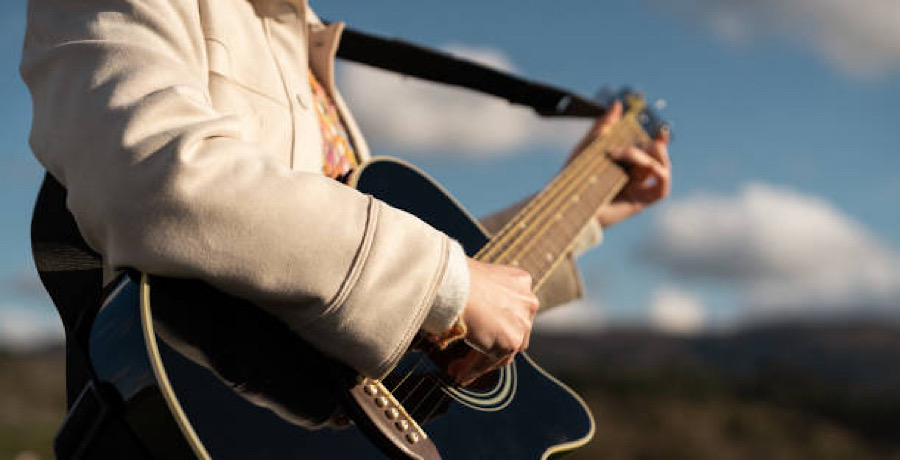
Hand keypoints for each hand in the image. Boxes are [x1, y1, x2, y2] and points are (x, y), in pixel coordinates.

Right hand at [446, 259, 538, 385]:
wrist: (453, 285)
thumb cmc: (452, 277)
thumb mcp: (472, 278)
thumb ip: (478, 293)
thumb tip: (465, 309)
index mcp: (519, 282)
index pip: (510, 311)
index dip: (492, 326)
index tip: (476, 334)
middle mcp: (527, 302)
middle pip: (510, 332)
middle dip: (488, 346)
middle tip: (465, 356)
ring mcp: (523, 322)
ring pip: (503, 350)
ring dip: (480, 361)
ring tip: (458, 370)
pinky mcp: (512, 342)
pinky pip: (491, 361)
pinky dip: (474, 369)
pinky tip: (459, 374)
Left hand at [569, 101, 671, 227]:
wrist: (568, 202)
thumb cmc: (573, 177)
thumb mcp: (588, 146)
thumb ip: (603, 126)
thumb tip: (618, 104)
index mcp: (625, 163)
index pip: (650, 149)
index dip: (660, 140)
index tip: (661, 130)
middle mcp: (634, 176)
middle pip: (655, 155)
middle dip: (647, 145)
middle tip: (620, 147)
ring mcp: (638, 190)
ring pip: (660, 167)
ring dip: (644, 156)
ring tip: (623, 154)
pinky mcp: (640, 202)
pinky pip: (662, 188)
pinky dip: (659, 173)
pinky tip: (645, 165)